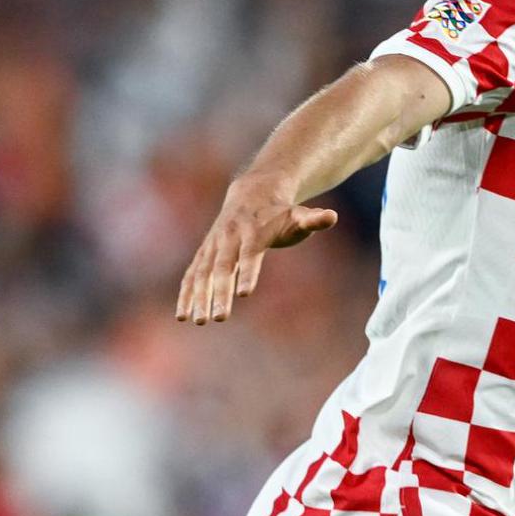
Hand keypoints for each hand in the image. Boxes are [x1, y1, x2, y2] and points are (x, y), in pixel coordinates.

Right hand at [175, 177, 337, 325]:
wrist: (252, 194)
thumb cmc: (281, 213)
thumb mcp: (299, 215)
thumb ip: (314, 220)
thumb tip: (332, 217)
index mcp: (253, 231)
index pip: (250, 254)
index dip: (248, 272)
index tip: (245, 293)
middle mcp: (229, 238)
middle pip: (222, 267)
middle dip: (219, 293)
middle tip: (220, 318)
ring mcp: (214, 245)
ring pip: (202, 273)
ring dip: (198, 297)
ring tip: (197, 322)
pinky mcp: (204, 253)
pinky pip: (191, 274)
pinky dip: (186, 293)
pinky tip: (182, 315)